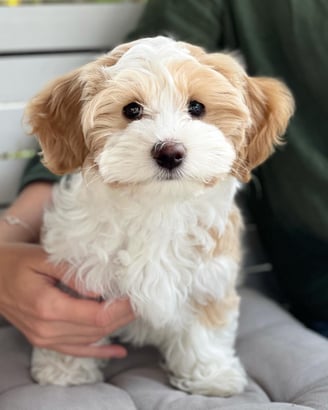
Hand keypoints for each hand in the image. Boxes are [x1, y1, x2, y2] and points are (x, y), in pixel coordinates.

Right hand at [0, 243, 134, 357]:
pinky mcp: (45, 340)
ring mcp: (45, 338)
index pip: (97, 314)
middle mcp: (48, 329)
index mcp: (49, 307)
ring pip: (91, 339)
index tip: (138, 295)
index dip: (121, 308)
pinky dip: (99, 351)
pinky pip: (77, 350)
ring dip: (116, 328)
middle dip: (124, 316)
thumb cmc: (15, 263)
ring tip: (135, 313)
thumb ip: (72, 273)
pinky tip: (118, 350)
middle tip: (143, 301)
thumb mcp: (43, 259)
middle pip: (98, 328)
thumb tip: (102, 287)